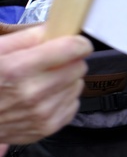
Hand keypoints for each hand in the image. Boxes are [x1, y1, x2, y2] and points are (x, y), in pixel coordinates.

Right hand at [0, 24, 91, 154]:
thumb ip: (26, 38)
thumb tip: (54, 28)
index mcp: (18, 69)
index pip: (71, 50)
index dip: (78, 43)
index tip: (76, 42)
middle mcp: (34, 93)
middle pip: (78, 67)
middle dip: (69, 61)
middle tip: (52, 62)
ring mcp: (43, 113)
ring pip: (78, 85)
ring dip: (66, 80)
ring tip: (43, 81)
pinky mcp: (48, 127)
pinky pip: (73, 104)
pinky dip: (63, 98)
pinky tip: (44, 96)